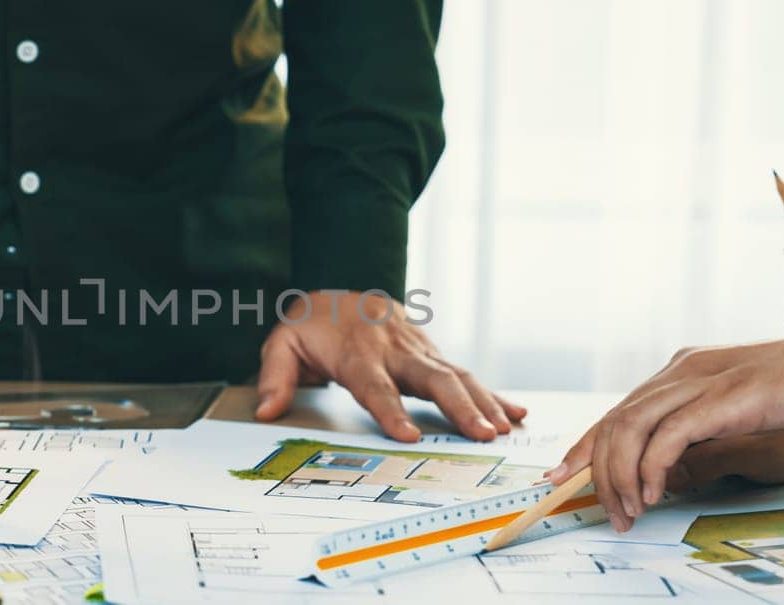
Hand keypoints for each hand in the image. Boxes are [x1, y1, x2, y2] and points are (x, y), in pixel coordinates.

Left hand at [255, 291, 526, 441]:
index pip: (374, 385)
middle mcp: (394, 350)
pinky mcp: (432, 353)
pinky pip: (464, 373)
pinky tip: (516, 411)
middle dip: (459, 408)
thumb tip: (268, 410)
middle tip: (482, 435)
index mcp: (357, 352)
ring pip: (456, 375)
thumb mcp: (283, 341)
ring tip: (503, 430)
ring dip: (482, 403)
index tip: (408, 436)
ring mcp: (419, 350)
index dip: (390, 411)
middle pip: (431, 378)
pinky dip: (492, 393)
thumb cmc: (313, 323)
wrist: (343, 284)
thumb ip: (275, 376)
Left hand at [551, 282, 783, 530]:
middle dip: (598, 472)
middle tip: (608, 513)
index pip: (618, 411)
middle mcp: (682, 370)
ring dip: (620, 476)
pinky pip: (670, 435)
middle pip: (614, 422)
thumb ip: (700, 431)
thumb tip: (667, 472)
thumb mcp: (737, 412)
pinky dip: (653, 467)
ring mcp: (702, 380)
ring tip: (628, 511)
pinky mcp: (726, 397)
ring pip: (631, 428)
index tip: (563, 477)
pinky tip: (655, 493)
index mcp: (682, 371)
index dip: (586, 446)